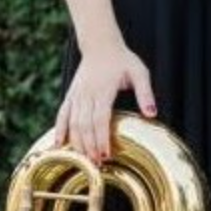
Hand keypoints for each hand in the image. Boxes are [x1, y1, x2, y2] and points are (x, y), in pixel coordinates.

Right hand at [56, 42, 156, 163]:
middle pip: (85, 125)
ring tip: (84, 160)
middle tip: (97, 165)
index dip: (101, 139)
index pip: (100, 120)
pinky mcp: (70, 95)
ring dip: (77, 143)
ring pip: (72, 123)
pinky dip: (59, 130)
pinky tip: (58, 145)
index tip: (106, 155)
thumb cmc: (123, 60)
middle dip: (90, 147)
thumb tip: (152, 114)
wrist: (100, 45)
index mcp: (103, 90)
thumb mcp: (140, 73)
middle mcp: (87, 94)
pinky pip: (62, 115)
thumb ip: (145, 94)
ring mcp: (76, 95)